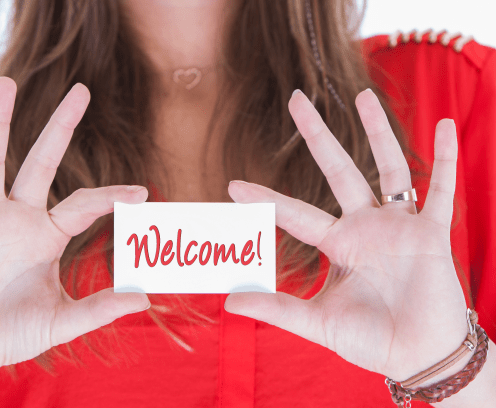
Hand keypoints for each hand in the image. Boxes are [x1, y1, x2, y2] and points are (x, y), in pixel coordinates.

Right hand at [0, 78, 149, 366]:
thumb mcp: (56, 322)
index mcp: (46, 235)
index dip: (111, 196)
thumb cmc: (6, 335)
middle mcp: (18, 216)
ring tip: (4, 81)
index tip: (142, 194)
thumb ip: (97, 310)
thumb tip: (144, 297)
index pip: (84, 203)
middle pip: (43, 161)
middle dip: (61, 126)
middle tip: (83, 90)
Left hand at [225, 88, 467, 381]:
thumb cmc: (370, 340)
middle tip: (295, 99)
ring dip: (378, 131)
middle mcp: (365, 227)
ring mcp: (399, 225)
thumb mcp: (319, 322)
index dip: (266, 199)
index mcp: (337, 244)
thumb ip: (278, 310)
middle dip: (317, 135)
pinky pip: (441, 190)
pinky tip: (444, 126)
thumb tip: (229, 302)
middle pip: (337, 170)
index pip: (295, 213)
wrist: (418, 356)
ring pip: (388, 168)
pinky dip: (445, 160)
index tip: (233, 185)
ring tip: (363, 95)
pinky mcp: (432, 233)